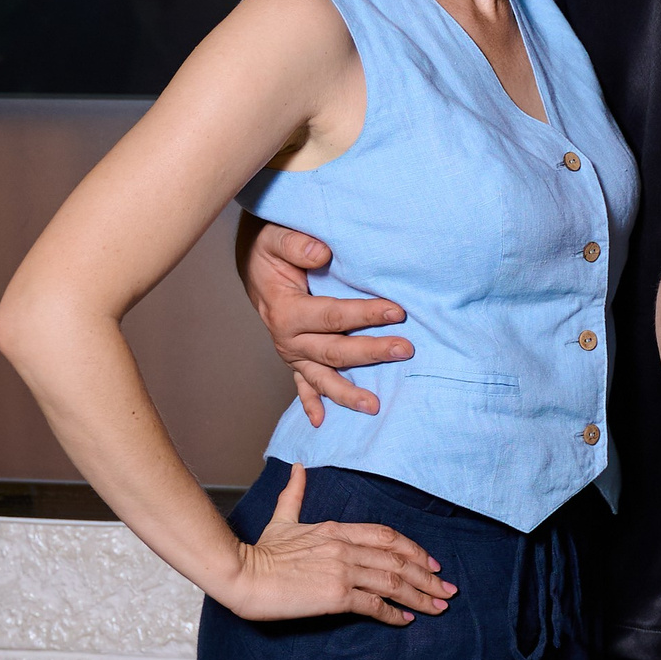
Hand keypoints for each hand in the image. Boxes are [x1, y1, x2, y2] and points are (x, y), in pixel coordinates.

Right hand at [226, 462, 450, 623]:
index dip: (413, 549)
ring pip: (393, 581)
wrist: (243, 574)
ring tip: (437, 607)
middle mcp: (345, 547)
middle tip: (447, 590)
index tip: (430, 563)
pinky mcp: (336, 596)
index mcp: (336, 529)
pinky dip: (394, 613)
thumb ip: (294, 494)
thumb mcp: (282, 519)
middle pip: (398, 559)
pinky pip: (374, 604)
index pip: (387, 536)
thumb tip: (297, 467)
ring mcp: (342, 571)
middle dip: (427, 576)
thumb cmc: (260, 551)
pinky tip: (407, 621)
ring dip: (420, 596)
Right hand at [236, 216, 411, 427]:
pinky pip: (303, 386)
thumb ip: (296, 244)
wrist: (255, 266)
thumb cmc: (271, 251)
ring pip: (323, 378)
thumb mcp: (277, 237)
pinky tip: (322, 421)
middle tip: (405, 350)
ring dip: (348, 393)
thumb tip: (322, 254)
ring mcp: (292, 354)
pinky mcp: (295, 360)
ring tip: (374, 407)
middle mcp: (288, 339)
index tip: (398, 311)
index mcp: (286, 311)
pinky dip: (311, 404)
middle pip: (335, 351)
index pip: (333, 316)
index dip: (366, 314)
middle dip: (371, 352)